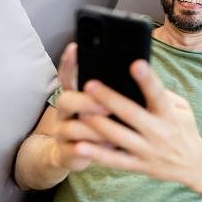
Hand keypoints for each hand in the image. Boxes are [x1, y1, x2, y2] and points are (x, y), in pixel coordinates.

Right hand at [51, 43, 110, 171]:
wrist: (75, 154)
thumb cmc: (101, 122)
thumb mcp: (107, 104)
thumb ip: (116, 89)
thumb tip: (137, 69)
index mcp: (77, 94)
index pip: (69, 74)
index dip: (69, 62)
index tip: (75, 47)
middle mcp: (66, 111)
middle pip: (66, 99)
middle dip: (86, 102)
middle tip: (108, 107)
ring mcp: (63, 131)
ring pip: (72, 127)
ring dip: (91, 129)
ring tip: (110, 132)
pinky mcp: (67, 152)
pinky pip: (75, 150)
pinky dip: (89, 150)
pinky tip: (105, 146)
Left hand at [77, 59, 201, 185]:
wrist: (193, 166)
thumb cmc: (183, 129)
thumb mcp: (183, 109)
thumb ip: (163, 95)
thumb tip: (142, 77)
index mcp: (170, 115)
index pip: (158, 94)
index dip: (147, 80)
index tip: (136, 63)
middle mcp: (159, 132)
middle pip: (131, 114)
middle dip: (110, 99)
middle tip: (90, 85)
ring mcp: (148, 150)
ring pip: (119, 137)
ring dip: (99, 125)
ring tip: (81, 112)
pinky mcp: (138, 165)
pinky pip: (115, 160)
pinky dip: (97, 154)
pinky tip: (80, 146)